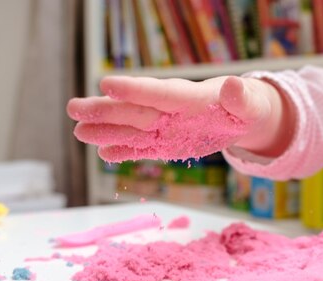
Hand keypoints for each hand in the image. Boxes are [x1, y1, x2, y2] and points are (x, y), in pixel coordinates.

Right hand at [67, 75, 284, 161]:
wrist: (241, 118)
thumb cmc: (247, 106)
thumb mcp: (249, 104)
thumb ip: (239, 98)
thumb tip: (234, 85)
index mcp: (189, 98)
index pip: (159, 92)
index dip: (135, 90)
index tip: (107, 84)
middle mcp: (170, 111)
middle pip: (135, 110)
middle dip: (105, 110)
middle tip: (73, 108)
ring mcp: (165, 128)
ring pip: (132, 130)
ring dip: (106, 131)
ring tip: (79, 132)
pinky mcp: (166, 144)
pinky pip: (143, 149)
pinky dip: (125, 152)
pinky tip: (104, 154)